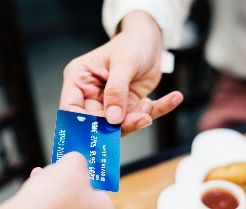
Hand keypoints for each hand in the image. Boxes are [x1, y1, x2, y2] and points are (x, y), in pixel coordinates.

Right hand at [15, 152, 116, 208]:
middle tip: (55, 178)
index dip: (86, 182)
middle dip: (67, 192)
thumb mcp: (73, 164)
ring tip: (38, 185)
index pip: (101, 196)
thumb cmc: (54, 198)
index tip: (75, 175)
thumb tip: (75, 162)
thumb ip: (78, 161)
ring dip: (52, 203)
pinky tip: (31, 205)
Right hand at [60, 11, 182, 136]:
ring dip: (138, 118)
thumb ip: (116, 90)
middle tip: (139, 119)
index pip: (72, 109)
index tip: (100, 131)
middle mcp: (92, 94)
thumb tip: (113, 118)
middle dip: (119, 124)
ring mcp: (111, 102)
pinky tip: (173, 99)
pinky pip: (141, 115)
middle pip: (97, 122)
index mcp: (80, 80)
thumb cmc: (131, 42)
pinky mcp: (129, 106)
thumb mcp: (124, 63)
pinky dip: (158, 109)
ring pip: (119, 124)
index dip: (82, 124)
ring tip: (150, 106)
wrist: (151, 39)